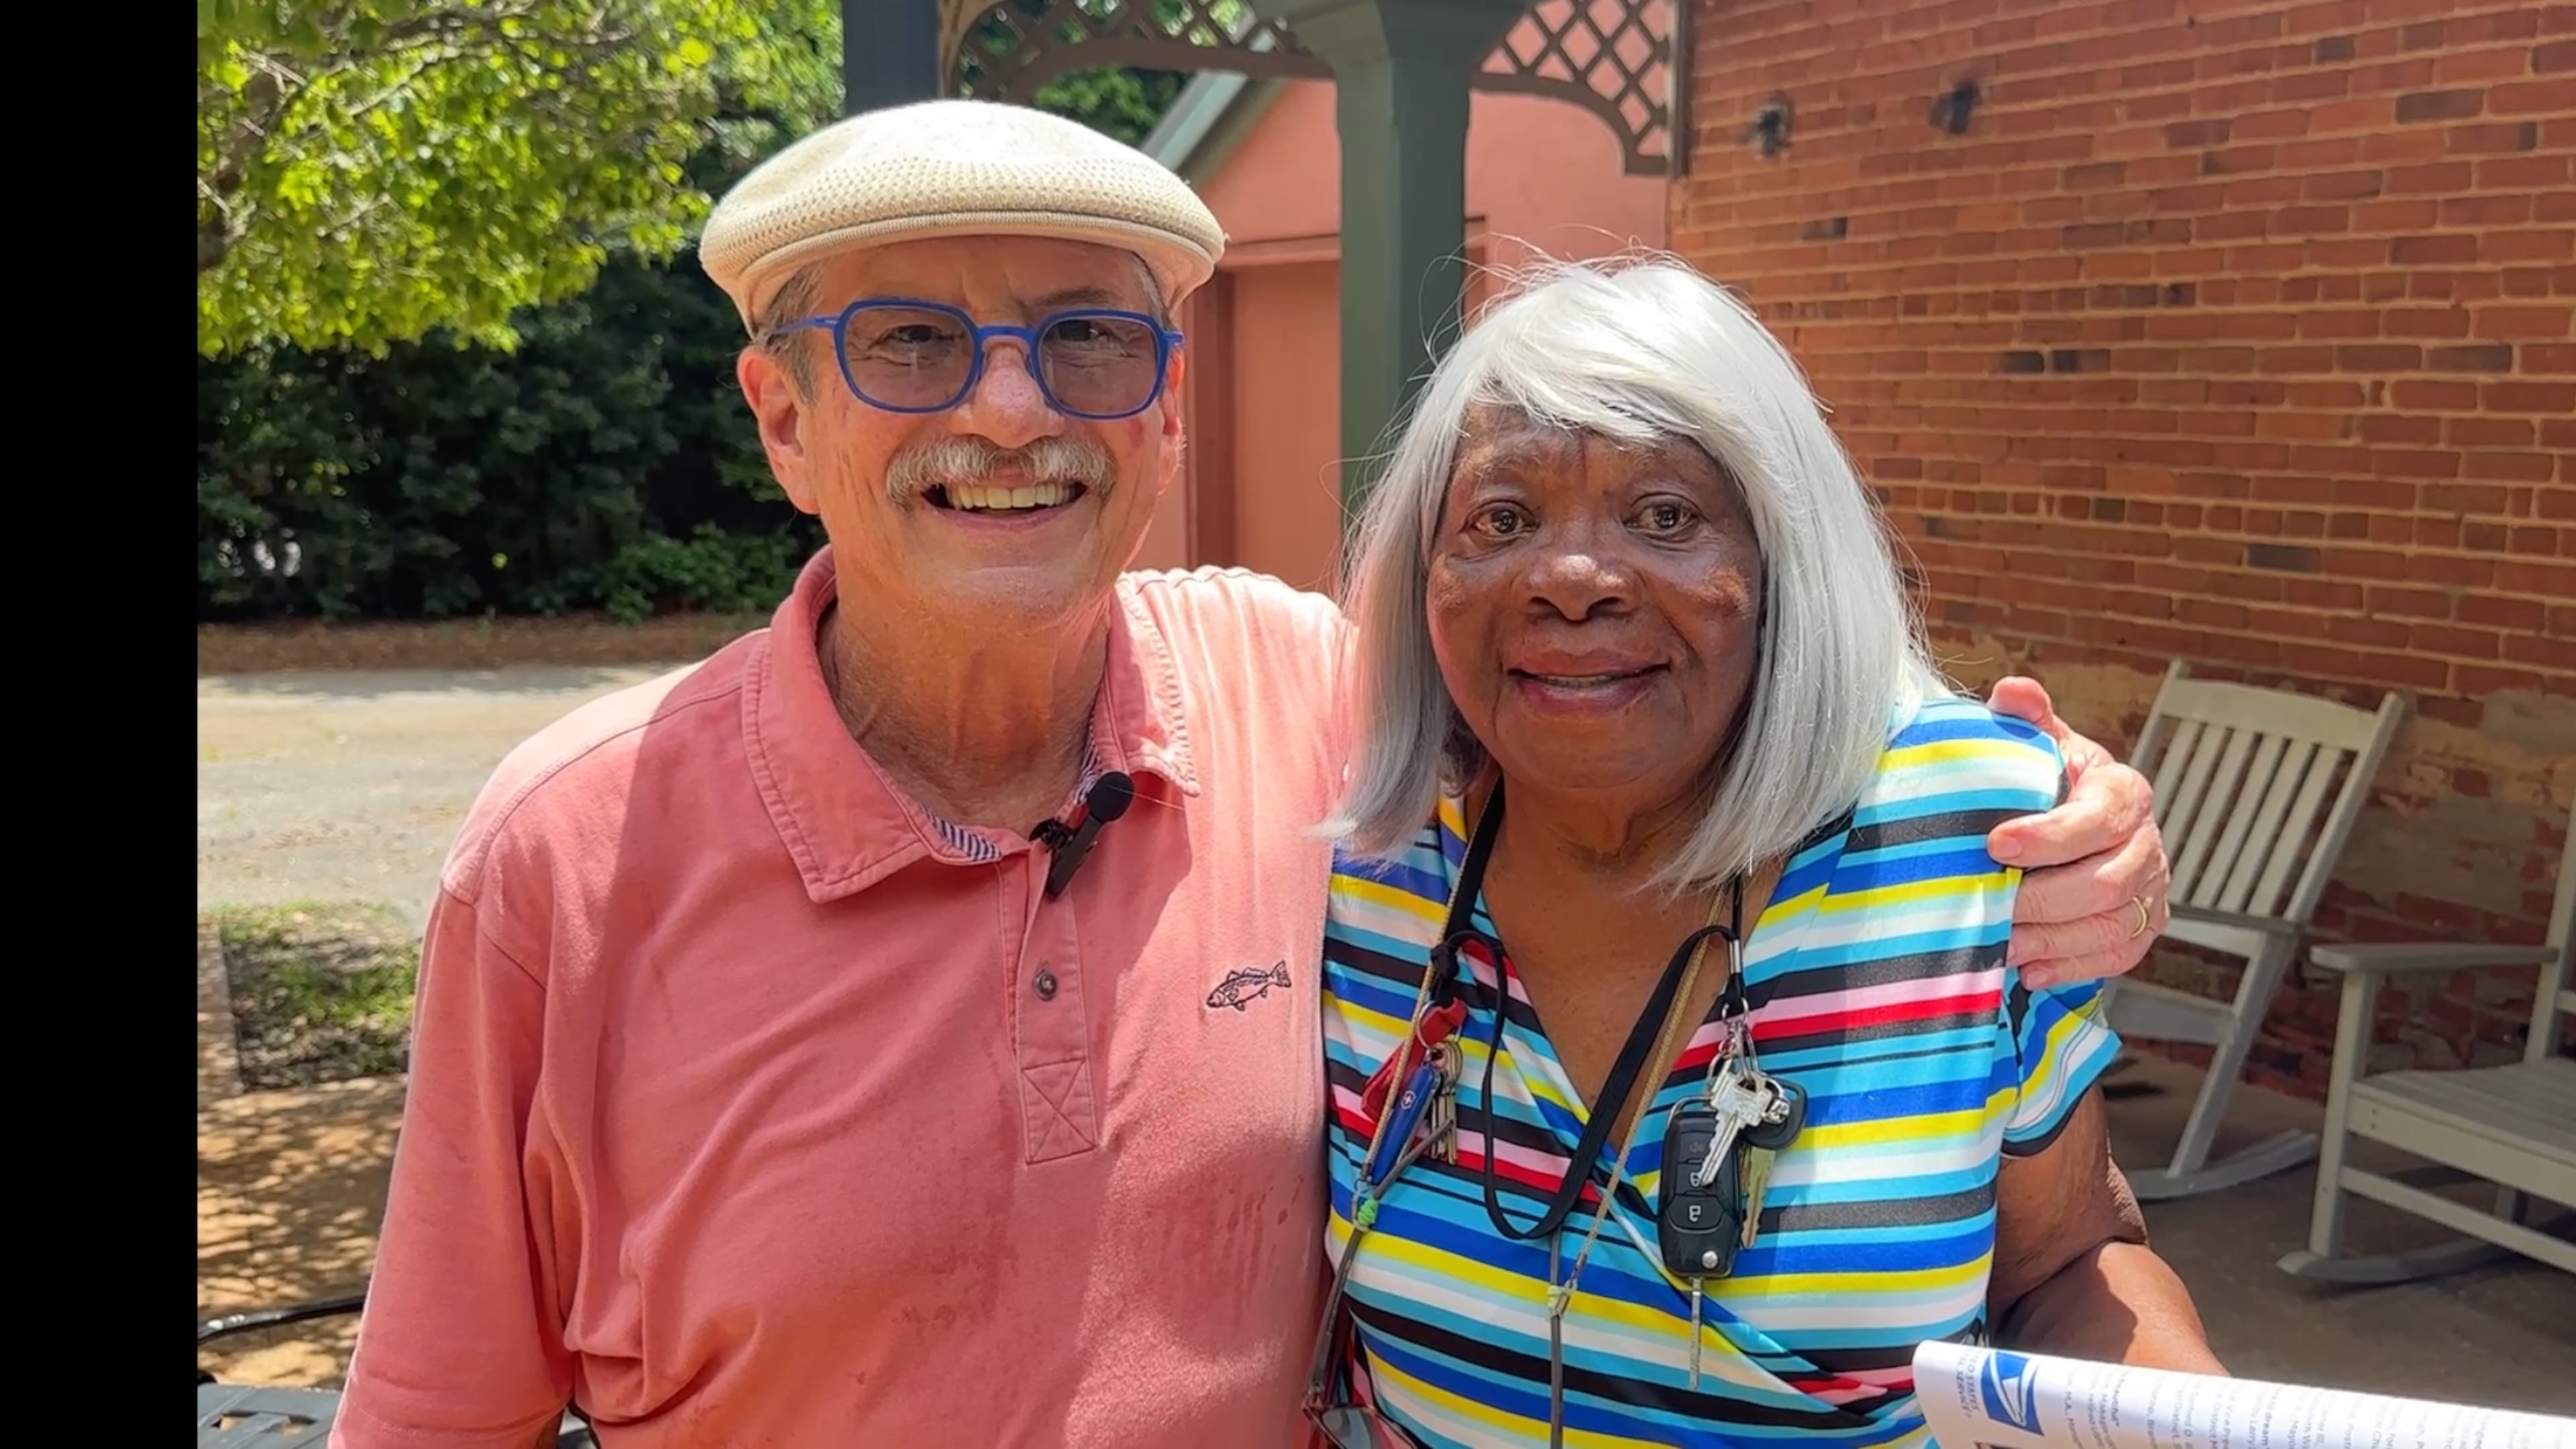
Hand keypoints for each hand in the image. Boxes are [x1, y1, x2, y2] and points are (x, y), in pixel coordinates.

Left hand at [1984, 676, 2169, 989]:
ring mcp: (2152, 890)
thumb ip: (2027, 719)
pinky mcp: (2145, 927)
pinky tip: (2030, 968)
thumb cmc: (2054, 784)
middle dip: (2041, 900)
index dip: (2049, 836)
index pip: (2097, 819)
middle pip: (2105, 883)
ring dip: (2051, 939)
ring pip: (2111, 925)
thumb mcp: (2042, 746)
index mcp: (2124, 793)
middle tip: (1989, 905)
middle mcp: (2147, 844)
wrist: (2080, 823)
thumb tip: (2012, 692)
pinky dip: (2072, 966)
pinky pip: (2117, 955)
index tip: (1996, 844)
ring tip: (2001, 942)